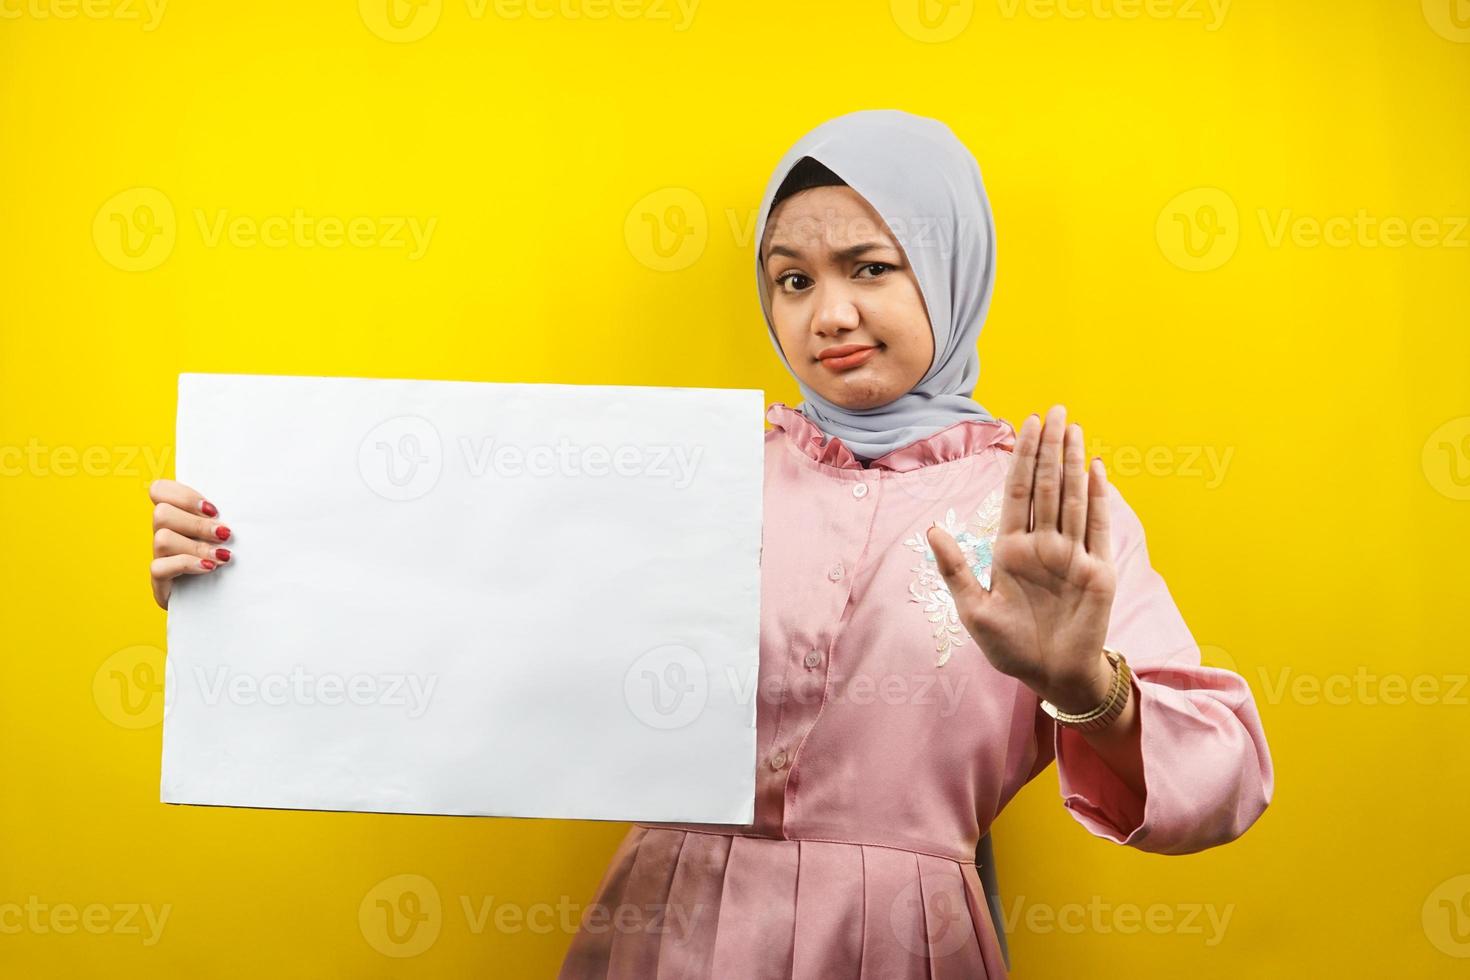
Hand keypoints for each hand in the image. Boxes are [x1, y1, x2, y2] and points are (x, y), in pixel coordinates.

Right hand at [148, 479, 232, 609]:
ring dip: (196, 546)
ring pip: (162, 538)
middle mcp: (163, 533)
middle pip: (161, 513)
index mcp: (177, 515)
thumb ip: (224, 516)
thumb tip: (246, 503)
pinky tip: (209, 568)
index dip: (183, 495)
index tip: (213, 509)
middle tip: (224, 534)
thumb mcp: (227, 533)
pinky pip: (159, 567)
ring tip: (222, 556)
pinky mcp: (160, 580)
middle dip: (197, 523)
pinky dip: (187, 564)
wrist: (224, 598)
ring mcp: (160, 557)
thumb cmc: (229, 558)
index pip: (159, 490)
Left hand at [926, 405, 1115, 711]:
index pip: (1019, 493)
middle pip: (1048, 487)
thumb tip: (932, 527)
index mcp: (1011, 549)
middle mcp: (1043, 545)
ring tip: (1074, 428)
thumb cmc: (1010, 648)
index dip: (1023, 459)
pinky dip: (1099, 498)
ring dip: (1074, 463)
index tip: (1026, 425)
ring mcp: (1072, 555)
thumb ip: (955, 568)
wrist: (1051, 677)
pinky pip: (1098, 527)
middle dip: (1050, 448)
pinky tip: (1097, 469)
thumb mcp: (973, 610)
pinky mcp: (1098, 570)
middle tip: (1054, 410)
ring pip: (1073, 499)